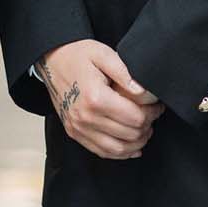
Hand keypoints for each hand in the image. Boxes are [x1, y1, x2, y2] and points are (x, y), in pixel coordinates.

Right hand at [38, 39, 163, 159]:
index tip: (156, 105)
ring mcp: (78, 127)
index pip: (136, 118)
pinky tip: (130, 145)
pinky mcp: (74, 132)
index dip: (153, 113)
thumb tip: (144, 93)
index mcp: (95, 97)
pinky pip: (101, 152)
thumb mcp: (103, 54)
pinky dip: (120, 153)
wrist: (51, 59)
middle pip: (130, 135)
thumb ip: (125, 73)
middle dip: (147, 126)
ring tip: (143, 129)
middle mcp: (85, 116)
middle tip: (151, 115)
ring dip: (136, 143)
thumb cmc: (78, 55)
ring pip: (118, 149)